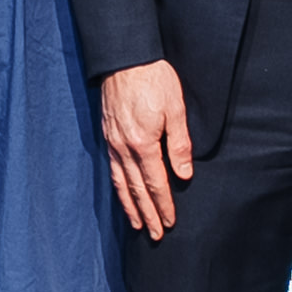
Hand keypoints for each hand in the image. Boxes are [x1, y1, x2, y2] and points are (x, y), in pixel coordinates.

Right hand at [97, 60, 195, 241]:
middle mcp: (124, 147)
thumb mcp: (175, 108)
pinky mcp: (107, 134)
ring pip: (120, 182)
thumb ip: (180, 144)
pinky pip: (111, 168)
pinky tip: (122, 193)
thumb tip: (184, 175)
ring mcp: (112, 142)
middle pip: (136, 189)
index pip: (156, 183)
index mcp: (143, 143)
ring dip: (130, 205)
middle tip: (154, 235)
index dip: (164, 205)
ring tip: (137, 223)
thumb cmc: (154, 79)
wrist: (124, 57)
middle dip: (147, 214)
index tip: (170, 222)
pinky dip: (117, 186)